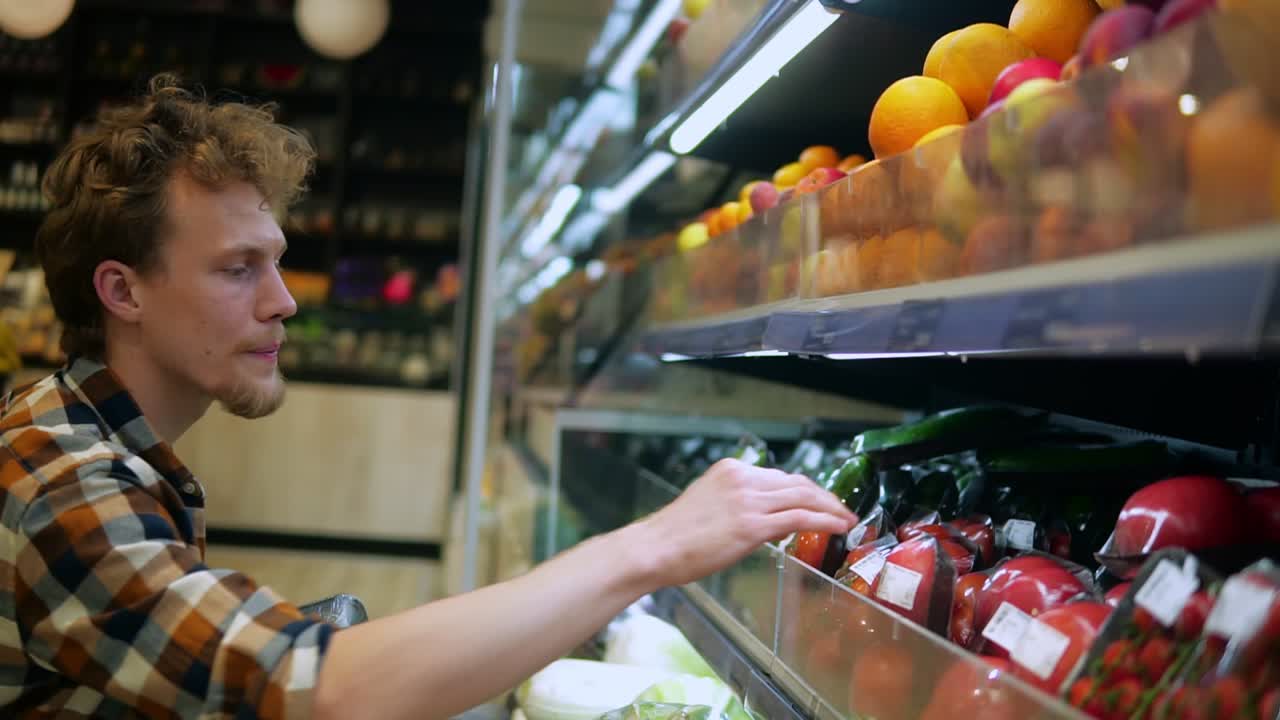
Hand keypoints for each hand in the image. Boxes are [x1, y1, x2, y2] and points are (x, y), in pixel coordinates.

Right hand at [634, 458, 856, 588]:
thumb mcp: (708, 504)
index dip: (806, 489)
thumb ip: (736, 502)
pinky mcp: (752, 525)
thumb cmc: (675, 535)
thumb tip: (762, 516)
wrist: (655, 548)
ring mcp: (748, 501)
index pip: (780, 476)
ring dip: (831, 508)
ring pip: (804, 498)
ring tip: (846, 519)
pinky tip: (838, 527)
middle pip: (798, 483)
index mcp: (731, 470)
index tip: (820, 500)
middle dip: (825, 497)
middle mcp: (743, 479)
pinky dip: (825, 521)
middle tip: (841, 510)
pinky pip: (800, 518)